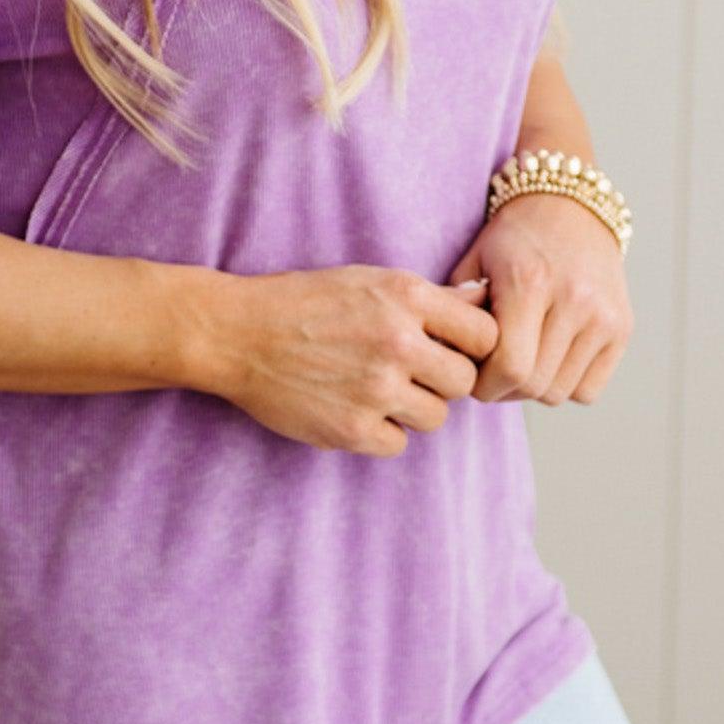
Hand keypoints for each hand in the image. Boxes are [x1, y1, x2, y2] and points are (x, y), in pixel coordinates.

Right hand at [212, 264, 499, 455]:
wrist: (238, 333)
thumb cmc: (304, 301)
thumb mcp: (368, 279)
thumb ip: (430, 295)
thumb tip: (484, 295)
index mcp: (405, 296)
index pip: (485, 333)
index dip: (472, 344)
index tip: (450, 347)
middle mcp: (397, 342)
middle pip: (464, 380)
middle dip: (442, 378)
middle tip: (410, 371)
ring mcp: (375, 389)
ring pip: (436, 417)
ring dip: (414, 407)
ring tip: (378, 389)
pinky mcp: (352, 429)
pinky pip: (398, 444)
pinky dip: (381, 432)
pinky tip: (355, 408)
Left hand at [446, 193, 633, 404]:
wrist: (570, 208)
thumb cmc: (513, 238)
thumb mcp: (474, 261)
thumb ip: (456, 309)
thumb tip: (442, 355)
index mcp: (529, 281)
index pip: (510, 366)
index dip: (485, 384)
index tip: (473, 375)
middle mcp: (574, 299)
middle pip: (535, 385)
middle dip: (504, 390)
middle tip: (490, 373)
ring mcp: (604, 316)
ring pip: (560, 392)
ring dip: (534, 389)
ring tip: (520, 362)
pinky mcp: (622, 329)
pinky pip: (588, 390)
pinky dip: (565, 386)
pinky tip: (550, 359)